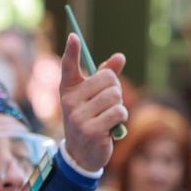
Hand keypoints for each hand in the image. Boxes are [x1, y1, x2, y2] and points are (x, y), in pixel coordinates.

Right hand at [57, 34, 127, 173]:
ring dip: (119, 106)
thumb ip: (105, 77)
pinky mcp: (90, 130)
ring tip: (109, 117)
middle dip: (116, 90)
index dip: (71, 51)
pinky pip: (118, 112)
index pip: (68, 66)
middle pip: (108, 79)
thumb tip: (119, 56)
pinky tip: (111, 127)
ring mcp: (78, 116)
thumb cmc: (90, 119)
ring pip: (115, 96)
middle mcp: (69, 101)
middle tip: (107, 105)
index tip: (73, 36)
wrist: (82, 154)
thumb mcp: (94, 98)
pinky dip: (121, 119)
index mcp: (68, 90)